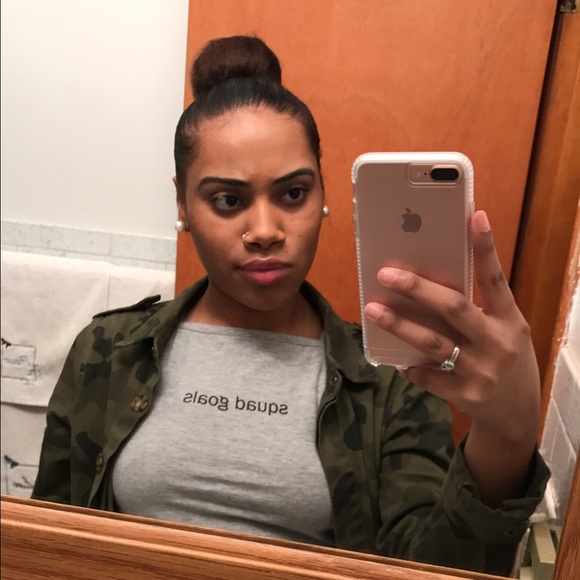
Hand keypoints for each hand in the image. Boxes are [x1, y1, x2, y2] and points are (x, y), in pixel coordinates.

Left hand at [364, 210, 539, 445]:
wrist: (516, 416)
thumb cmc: (507, 362)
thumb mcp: (506, 332)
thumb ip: (479, 311)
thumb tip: (431, 284)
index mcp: (510, 320)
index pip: (496, 279)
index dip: (485, 248)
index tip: (475, 217)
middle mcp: (497, 342)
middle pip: (454, 307)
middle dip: (418, 288)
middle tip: (386, 274)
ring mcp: (481, 371)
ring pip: (432, 342)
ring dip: (400, 324)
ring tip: (374, 310)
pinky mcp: (463, 395)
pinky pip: (426, 375)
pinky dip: (409, 365)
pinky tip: (398, 359)